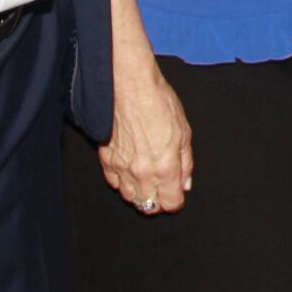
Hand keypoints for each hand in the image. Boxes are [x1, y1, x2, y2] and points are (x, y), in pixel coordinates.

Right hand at [98, 59, 192, 214]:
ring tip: (146, 178)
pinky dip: (122, 181)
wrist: (129, 85)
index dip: (176, 199)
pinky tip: (130, 169)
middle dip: (159, 200)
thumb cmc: (159, 102)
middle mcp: (142, 174)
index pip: (171, 204)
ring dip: (140, 192)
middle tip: (163, 185)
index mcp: (165, 168)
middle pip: (150, 206)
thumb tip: (185, 183)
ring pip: (130, 198)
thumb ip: (186, 162)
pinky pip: (114, 183)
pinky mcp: (106, 160)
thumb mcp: (184, 132)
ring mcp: (121, 168)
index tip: (177, 191)